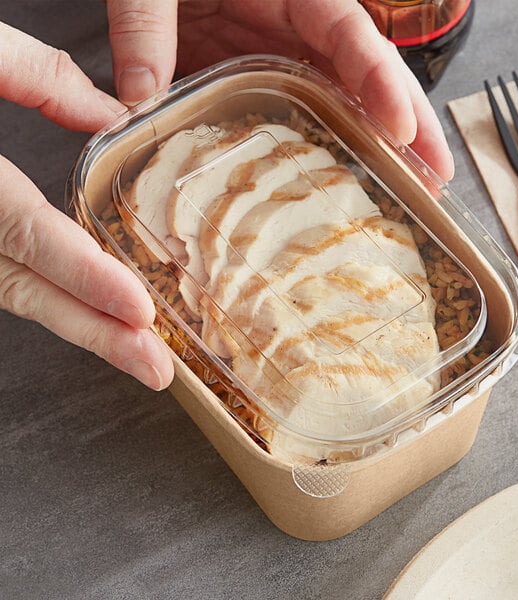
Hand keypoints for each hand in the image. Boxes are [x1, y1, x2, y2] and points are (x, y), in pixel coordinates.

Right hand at [0, 22, 173, 389]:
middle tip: (154, 368)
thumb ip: (34, 74)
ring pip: (15, 294)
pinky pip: (3, 278)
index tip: (140, 311)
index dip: (87, 277)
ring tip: (137, 353)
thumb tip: (115, 113)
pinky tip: (91, 316)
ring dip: (80, 326)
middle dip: (96, 333)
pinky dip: (51, 301)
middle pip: (26, 289)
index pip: (27, 235)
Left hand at [106, 0, 453, 179]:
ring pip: (350, 104)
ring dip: (383, 149)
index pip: (350, 34)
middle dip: (409, 128)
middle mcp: (303, 29)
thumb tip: (139, 100)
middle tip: (436, 179)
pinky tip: (349, 183)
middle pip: (370, 78)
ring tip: (412, 194)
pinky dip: (335, 150)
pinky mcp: (272, 82)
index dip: (381, 80)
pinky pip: (313, 117)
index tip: (402, 129)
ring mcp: (291, 60)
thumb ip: (146, 30)